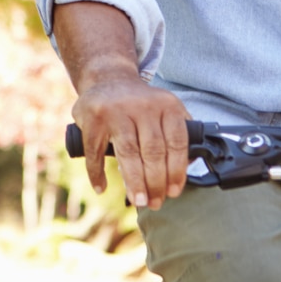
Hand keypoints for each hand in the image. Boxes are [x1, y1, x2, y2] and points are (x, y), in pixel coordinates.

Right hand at [73, 71, 192, 210]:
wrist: (108, 79)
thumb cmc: (140, 105)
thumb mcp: (165, 109)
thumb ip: (177, 133)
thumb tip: (187, 168)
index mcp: (166, 105)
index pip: (177, 143)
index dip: (176, 172)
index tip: (173, 192)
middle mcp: (143, 106)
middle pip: (153, 151)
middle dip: (156, 182)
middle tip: (155, 203)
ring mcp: (116, 111)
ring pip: (128, 153)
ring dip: (134, 182)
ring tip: (138, 200)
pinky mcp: (93, 118)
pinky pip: (95, 151)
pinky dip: (97, 172)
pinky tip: (101, 187)